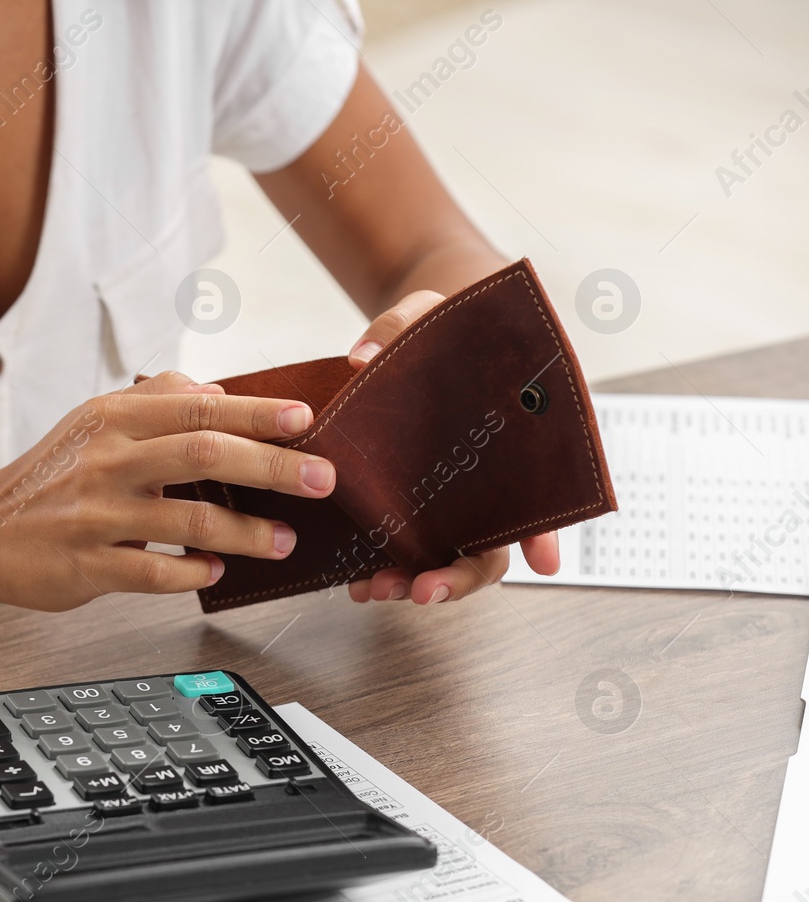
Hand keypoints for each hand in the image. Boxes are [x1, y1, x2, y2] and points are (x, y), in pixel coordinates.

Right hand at [0, 371, 333, 610]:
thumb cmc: (50, 476)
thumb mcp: (94, 421)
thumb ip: (156, 400)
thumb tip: (219, 390)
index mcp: (114, 418)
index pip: (198, 406)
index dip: (257, 412)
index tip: (306, 419)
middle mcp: (106, 460)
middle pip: (203, 455)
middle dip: (271, 468)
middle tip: (321, 481)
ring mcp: (95, 515)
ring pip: (185, 521)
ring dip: (245, 533)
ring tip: (284, 540)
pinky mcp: (84, 565)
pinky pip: (150, 574)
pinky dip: (191, 574)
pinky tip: (215, 573)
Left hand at [345, 289, 560, 603]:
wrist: (418, 335)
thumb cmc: (442, 324)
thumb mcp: (427, 310)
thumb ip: (400, 327)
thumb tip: (361, 359)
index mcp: (523, 439)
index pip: (545, 492)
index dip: (546, 530)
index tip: (544, 563)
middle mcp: (495, 482)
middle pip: (494, 546)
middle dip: (460, 576)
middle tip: (422, 591)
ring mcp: (455, 500)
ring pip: (451, 558)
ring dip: (418, 582)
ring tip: (374, 590)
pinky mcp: (415, 505)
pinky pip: (408, 548)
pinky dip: (388, 569)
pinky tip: (356, 580)